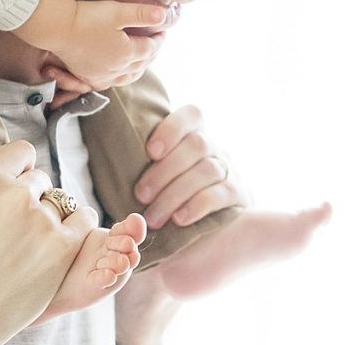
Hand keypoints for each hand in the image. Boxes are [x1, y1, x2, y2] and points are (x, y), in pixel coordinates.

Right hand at [0, 103, 90, 344]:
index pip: (22, 152)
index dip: (14, 173)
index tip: (2, 197)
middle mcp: (17, 195)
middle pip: (41, 179)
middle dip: (30, 198)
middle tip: (10, 227)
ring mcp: (43, 222)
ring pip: (62, 199)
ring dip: (52, 215)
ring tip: (29, 241)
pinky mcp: (63, 247)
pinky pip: (83, 220)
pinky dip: (74, 229)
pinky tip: (53, 244)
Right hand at [17, 0, 168, 91]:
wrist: (58, 28)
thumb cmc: (87, 17)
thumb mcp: (118, 11)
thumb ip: (142, 14)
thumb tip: (164, 15)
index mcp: (127, 53)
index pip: (151, 48)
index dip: (159, 38)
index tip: (163, 30)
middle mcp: (117, 69)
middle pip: (142, 64)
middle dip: (152, 53)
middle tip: (156, 42)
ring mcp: (103, 75)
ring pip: (129, 76)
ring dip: (140, 68)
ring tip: (143, 59)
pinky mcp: (89, 77)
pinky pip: (112, 83)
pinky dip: (122, 78)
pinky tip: (120, 73)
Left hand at [131, 101, 245, 231]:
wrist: (205, 229)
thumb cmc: (167, 197)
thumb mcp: (156, 175)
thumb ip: (142, 163)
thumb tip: (106, 151)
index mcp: (194, 136)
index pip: (193, 115)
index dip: (172, 129)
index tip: (150, 152)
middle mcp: (215, 149)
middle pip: (197, 145)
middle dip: (164, 171)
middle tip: (140, 195)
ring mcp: (230, 171)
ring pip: (207, 170)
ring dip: (175, 194)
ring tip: (154, 217)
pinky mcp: (239, 195)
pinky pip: (221, 194)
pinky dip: (197, 205)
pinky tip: (180, 219)